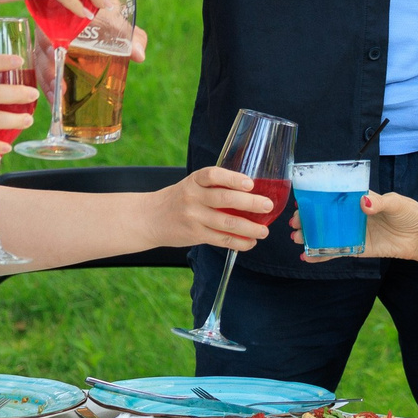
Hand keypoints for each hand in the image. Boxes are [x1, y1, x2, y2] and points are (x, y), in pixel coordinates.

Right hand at [155, 168, 270, 251]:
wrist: (150, 218)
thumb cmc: (179, 199)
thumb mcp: (192, 185)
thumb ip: (214, 186)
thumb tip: (250, 191)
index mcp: (194, 180)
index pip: (214, 175)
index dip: (233, 178)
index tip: (250, 183)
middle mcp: (193, 197)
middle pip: (224, 199)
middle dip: (250, 204)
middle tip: (267, 206)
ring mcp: (194, 217)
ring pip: (226, 223)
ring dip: (249, 228)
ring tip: (264, 231)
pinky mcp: (195, 235)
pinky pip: (221, 240)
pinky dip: (239, 242)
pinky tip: (250, 242)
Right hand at [287, 191, 417, 261]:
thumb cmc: (408, 213)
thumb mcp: (395, 203)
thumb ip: (380, 202)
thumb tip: (364, 202)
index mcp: (357, 199)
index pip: (332, 197)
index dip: (315, 198)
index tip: (300, 201)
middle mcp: (351, 215)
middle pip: (324, 216)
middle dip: (307, 219)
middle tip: (295, 223)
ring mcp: (352, 232)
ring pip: (326, 234)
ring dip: (310, 236)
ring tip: (297, 238)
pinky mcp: (356, 248)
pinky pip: (336, 251)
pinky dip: (321, 255)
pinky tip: (307, 257)